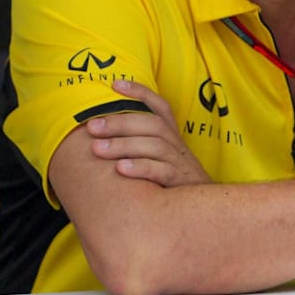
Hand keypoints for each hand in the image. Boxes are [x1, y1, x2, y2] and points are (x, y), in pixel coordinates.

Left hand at [87, 79, 211, 187]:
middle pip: (152, 125)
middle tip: (92, 127)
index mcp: (171, 137)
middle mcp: (177, 145)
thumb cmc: (171, 183)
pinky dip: (141, 168)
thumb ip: (138, 146)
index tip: (115, 84)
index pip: (160, 107)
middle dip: (120, 123)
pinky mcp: (182, 183)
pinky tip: (121, 169)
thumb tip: (98, 137)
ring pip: (155, 146)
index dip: (140, 93)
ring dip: (124, 145)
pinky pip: (162, 171)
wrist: (203, 210)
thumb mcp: (159, 160)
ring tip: (97, 149)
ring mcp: (181, 163)